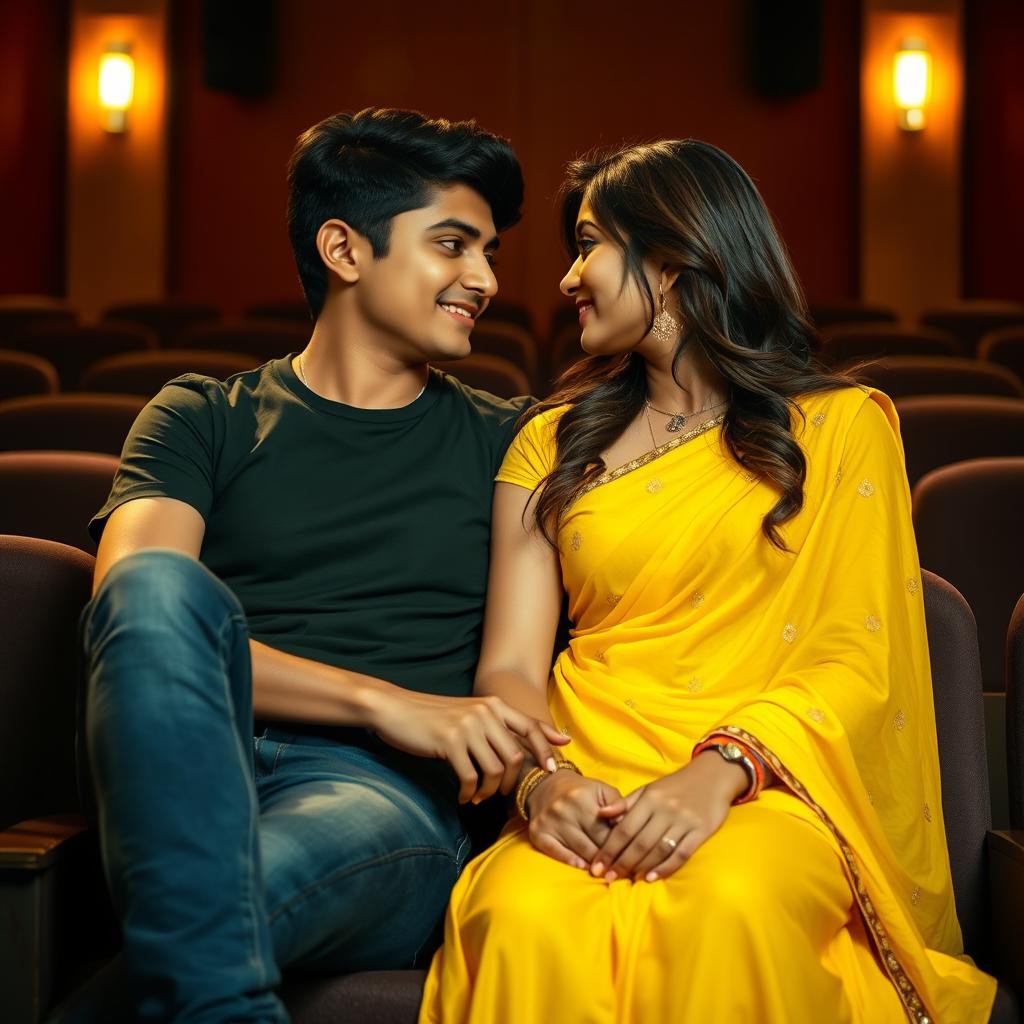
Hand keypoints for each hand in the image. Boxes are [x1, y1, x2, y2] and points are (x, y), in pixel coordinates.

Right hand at [369, 690, 568, 802]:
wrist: (395, 708)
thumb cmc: (434, 716)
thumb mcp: (469, 714)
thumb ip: (496, 726)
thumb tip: (523, 747)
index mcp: (493, 705)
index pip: (530, 726)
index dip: (546, 748)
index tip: (552, 769)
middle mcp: (484, 712)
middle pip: (515, 755)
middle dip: (513, 782)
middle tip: (501, 794)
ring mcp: (467, 726)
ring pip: (495, 770)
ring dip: (489, 791)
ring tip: (479, 798)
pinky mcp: (449, 742)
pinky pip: (470, 777)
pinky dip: (469, 793)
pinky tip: (463, 797)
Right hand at [525, 770, 625, 869]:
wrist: (546, 785)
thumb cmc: (581, 791)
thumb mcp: (602, 790)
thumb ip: (619, 804)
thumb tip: (625, 823)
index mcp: (582, 798)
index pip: (606, 831)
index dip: (620, 846)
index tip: (630, 857)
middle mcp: (564, 810)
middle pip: (593, 843)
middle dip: (608, 858)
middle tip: (620, 869)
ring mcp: (549, 822)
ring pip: (578, 851)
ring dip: (593, 863)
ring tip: (606, 871)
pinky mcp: (537, 833)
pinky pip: (555, 852)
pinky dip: (570, 861)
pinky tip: (582, 866)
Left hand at [590, 751, 747, 881]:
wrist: (713, 777)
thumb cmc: (674, 786)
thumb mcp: (648, 789)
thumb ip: (625, 803)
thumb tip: (601, 814)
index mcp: (650, 798)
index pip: (625, 828)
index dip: (609, 849)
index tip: (597, 865)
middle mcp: (666, 810)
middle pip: (640, 842)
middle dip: (621, 863)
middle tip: (607, 878)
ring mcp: (684, 821)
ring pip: (658, 850)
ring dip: (641, 867)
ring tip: (627, 879)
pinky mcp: (701, 831)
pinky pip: (681, 854)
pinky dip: (665, 867)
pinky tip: (651, 877)